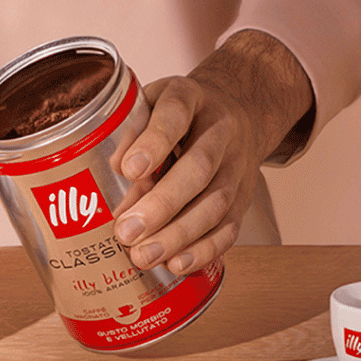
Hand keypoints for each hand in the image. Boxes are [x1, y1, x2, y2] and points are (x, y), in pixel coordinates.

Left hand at [112, 31, 313, 275]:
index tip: (129, 170)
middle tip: (126, 232)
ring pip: (216, 203)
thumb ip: (131, 132)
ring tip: (144, 255)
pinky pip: (230, 226)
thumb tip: (115, 172)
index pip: (175, 115)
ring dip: (179, 235)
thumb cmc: (177, 113)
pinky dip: (203, 249)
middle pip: (199, 167)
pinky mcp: (245, 197)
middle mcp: (221, 130)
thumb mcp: (150, 103)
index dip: (154, 142)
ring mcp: (238, 165)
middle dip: (162, 204)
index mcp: (190, 97)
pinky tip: (176, 263)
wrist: (235, 111)